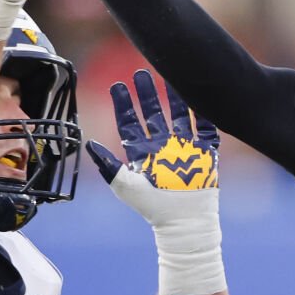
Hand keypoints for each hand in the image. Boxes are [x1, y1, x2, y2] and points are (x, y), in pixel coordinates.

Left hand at [88, 70, 223, 294]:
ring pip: (179, 115)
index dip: (124, 105)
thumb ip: (106, 164)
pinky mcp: (205, 152)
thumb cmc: (152, 208)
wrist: (184, 221)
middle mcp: (162, 148)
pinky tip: (197, 93)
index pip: (131, 124)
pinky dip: (202, 111)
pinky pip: (205, 126)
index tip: (118, 86)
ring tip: (168, 76)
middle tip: (140, 72)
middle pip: (154, 114)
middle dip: (147, 94)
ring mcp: (184, 148)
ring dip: (174, 96)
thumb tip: (88, 143)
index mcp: (143, 154)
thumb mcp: (124, 185)